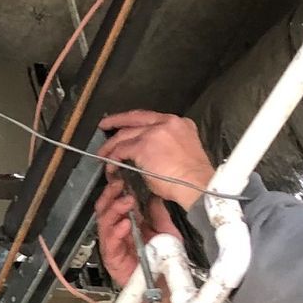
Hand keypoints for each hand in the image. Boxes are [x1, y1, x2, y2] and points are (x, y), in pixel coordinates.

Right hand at [95, 180, 179, 302]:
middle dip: (110, 197)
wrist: (166, 287)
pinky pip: (110, 245)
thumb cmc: (165, 261)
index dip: (115, 191)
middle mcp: (119, 234)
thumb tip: (152, 192)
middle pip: (105, 211)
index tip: (120, 179)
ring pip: (104, 224)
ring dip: (113, 211)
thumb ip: (155, 212)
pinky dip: (116, 233)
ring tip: (124, 203)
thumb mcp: (164, 228)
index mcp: (128, 225)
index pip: (115, 203)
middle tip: (118, 186)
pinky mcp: (114, 261)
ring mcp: (114, 247)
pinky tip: (124, 224)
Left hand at [97, 110, 216, 209]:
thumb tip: (147, 154)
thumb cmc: (193, 178)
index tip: (123, 121)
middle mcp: (167, 122)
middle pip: (135, 119)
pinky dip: (113, 158)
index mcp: (180, 123)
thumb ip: (165, 145)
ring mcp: (154, 133)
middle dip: (116, 122)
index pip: (151, 117)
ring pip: (125, 135)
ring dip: (111, 146)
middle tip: (104, 126)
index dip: (134, 119)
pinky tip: (111, 165)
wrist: (198, 185)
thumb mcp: (183, 152)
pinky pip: (122, 150)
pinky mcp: (143, 146)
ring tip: (103, 154)